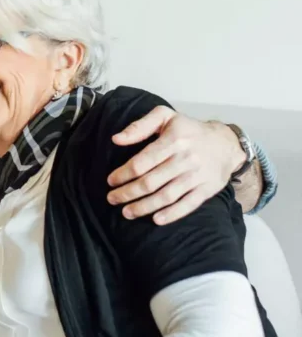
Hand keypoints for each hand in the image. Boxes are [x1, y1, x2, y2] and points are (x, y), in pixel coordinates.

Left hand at [106, 106, 245, 223]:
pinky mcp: (207, 189)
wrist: (225, 143)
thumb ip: (139, 126)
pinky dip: (172, 214)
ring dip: (143, 207)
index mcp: (174, 140)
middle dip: (127, 193)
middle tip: (112, 199)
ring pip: (166, 196)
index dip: (123, 174)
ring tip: (126, 212)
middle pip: (151, 182)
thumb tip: (116, 139)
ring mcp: (197, 176)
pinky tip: (155, 219)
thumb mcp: (165, 116)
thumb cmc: (188, 129)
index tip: (110, 181)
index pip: (142, 162)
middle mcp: (186, 159)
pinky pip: (188, 205)